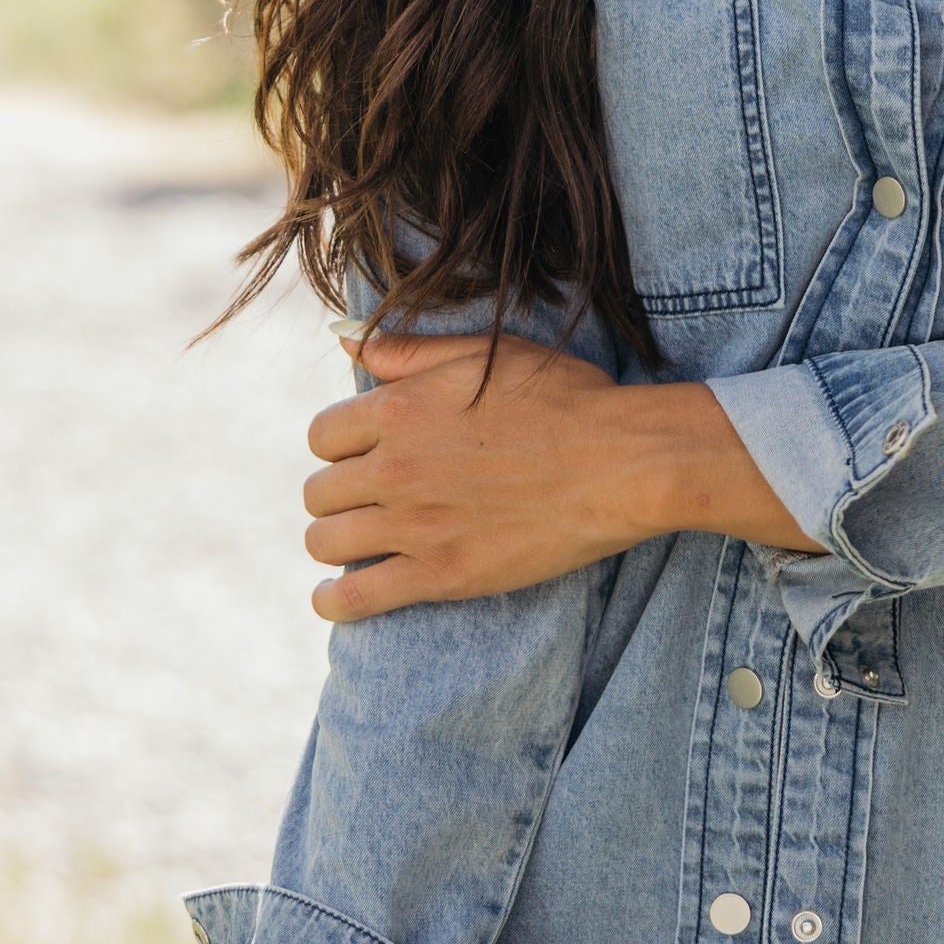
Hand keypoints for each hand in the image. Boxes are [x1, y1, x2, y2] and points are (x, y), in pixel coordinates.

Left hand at [302, 328, 813, 622]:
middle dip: (340, 495)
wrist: (623, 462)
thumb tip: (345, 341)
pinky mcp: (440, 575)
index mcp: (399, 410)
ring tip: (359, 544)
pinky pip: (354, 597)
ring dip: (336, 542)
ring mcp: (414, 525)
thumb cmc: (567, 400)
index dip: (342, 446)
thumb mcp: (487, 355)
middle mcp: (395, 467)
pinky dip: (334, 602)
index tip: (365, 456)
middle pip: (320, 491)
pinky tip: (337, 599)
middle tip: (371, 501)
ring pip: (326, 543)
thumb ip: (410, 352)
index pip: (324, 436)